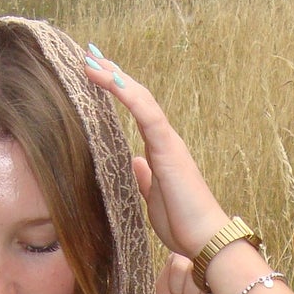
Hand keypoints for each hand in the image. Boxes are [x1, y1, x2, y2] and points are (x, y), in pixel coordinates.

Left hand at [81, 52, 228, 257]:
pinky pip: (147, 113)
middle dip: (113, 74)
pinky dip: (128, 94)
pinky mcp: (168, 148)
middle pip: (137, 96)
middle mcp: (164, 139)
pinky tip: (111, 79)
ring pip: (141, 98)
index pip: (136, 109)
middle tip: (88, 54)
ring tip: (91, 60)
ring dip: (115, 77)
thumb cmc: (182, 224)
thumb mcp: (154, 197)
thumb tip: (135, 163)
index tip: (95, 72)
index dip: (117, 88)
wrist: (204, 239)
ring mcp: (168, 141)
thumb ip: (145, 178)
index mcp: (160, 150)